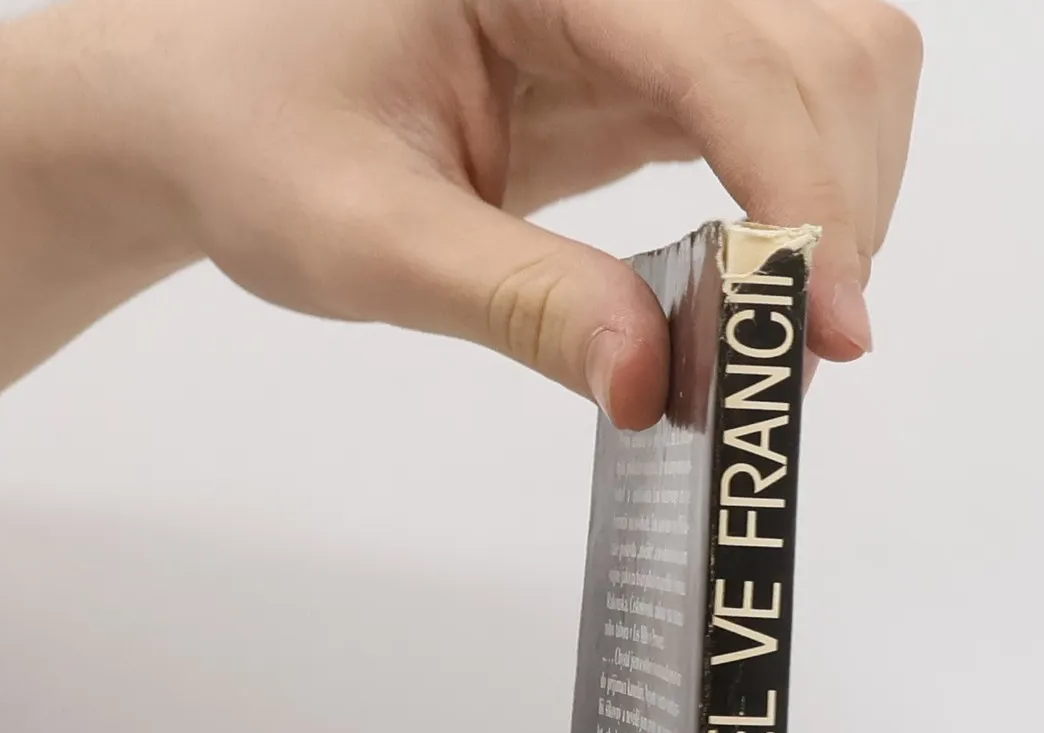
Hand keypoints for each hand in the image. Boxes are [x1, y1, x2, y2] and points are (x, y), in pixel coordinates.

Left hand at [48, 0, 922, 424]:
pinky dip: (802, 197)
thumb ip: (519, 303)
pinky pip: (783, 103)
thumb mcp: (366, 237)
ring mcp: (641, 3)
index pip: (727, 52)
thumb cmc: (252, 138)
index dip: (800, 191)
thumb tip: (652, 382)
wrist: (204, 106)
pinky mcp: (651, 55)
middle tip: (788, 352)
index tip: (824, 329)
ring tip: (771, 320)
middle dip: (837, 199)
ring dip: (839, 194)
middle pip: (826, 39)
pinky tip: (756, 279)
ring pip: (834, 60)